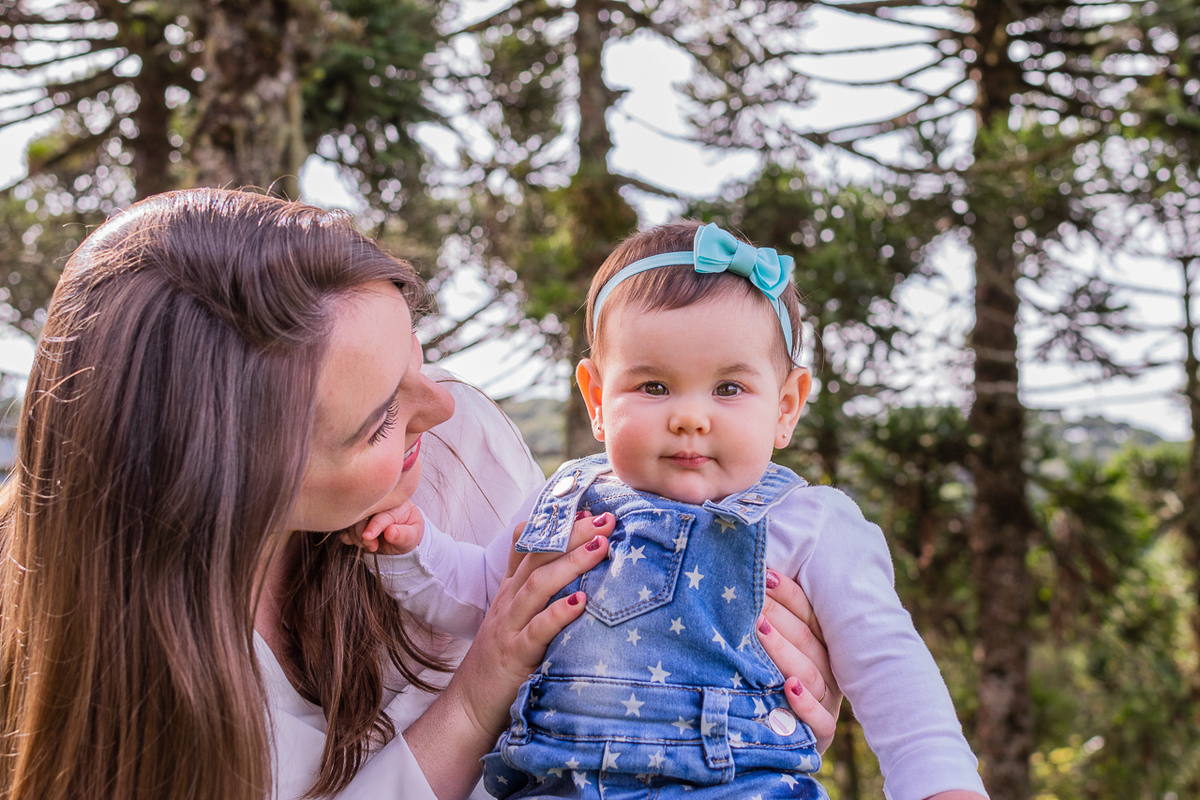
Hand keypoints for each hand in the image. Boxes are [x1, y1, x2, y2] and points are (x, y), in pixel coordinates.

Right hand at [339, 501, 423, 554]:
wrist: (402, 536)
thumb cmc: (410, 533)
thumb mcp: (413, 536)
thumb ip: (404, 535)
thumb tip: (391, 532)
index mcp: (395, 503)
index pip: (382, 514)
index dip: (374, 526)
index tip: (368, 537)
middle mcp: (378, 504)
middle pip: (362, 516)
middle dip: (362, 534)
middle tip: (373, 546)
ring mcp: (365, 512)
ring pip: (351, 523)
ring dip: (356, 538)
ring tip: (371, 546)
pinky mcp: (356, 521)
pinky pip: (345, 528)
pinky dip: (348, 538)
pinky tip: (361, 543)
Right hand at [404, 511, 615, 798]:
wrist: (469, 706)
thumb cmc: (501, 661)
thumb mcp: (514, 618)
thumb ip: (536, 593)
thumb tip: (574, 571)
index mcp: (510, 590)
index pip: (528, 544)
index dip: (554, 522)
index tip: (585, 506)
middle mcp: (509, 601)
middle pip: (538, 556)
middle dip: (572, 533)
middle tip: (605, 518)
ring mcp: (509, 625)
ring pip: (539, 585)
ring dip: (571, 563)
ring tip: (600, 546)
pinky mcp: (514, 654)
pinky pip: (537, 630)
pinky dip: (559, 614)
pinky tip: (581, 602)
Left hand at [757, 568, 841, 752]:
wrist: (774, 743)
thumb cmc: (767, 686)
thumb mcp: (769, 653)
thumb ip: (766, 621)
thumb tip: (750, 578)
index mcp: (821, 646)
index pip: (808, 614)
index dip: (788, 594)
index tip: (764, 575)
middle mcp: (828, 671)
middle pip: (806, 640)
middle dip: (778, 615)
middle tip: (753, 597)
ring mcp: (829, 702)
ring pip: (810, 674)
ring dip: (784, 651)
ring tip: (759, 629)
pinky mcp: (822, 734)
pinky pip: (820, 721)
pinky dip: (805, 705)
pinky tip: (789, 687)